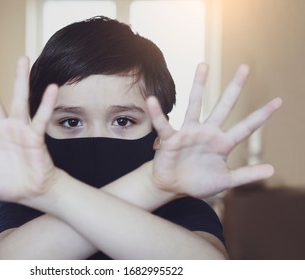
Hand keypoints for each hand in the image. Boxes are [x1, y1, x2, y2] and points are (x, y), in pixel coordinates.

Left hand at [0, 57, 58, 202]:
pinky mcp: (35, 136)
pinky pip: (40, 117)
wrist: (33, 193)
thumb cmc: (8, 185)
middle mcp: (2, 129)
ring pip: (19, 100)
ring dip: (20, 80)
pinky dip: (46, 103)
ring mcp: (20, 130)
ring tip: (22, 59)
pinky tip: (51, 88)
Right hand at [147, 63, 281, 197]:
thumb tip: (271, 170)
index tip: (278, 101)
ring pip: (195, 105)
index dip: (261, 115)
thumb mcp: (225, 180)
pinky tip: (152, 100)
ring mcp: (189, 133)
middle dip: (234, 88)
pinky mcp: (171, 139)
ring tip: (203, 65)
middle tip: (245, 67)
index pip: (245, 127)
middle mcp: (207, 133)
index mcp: (222, 143)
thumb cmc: (197, 182)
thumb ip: (246, 175)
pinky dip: (157, 113)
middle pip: (223, 106)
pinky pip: (163, 124)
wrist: (173, 187)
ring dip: (199, 85)